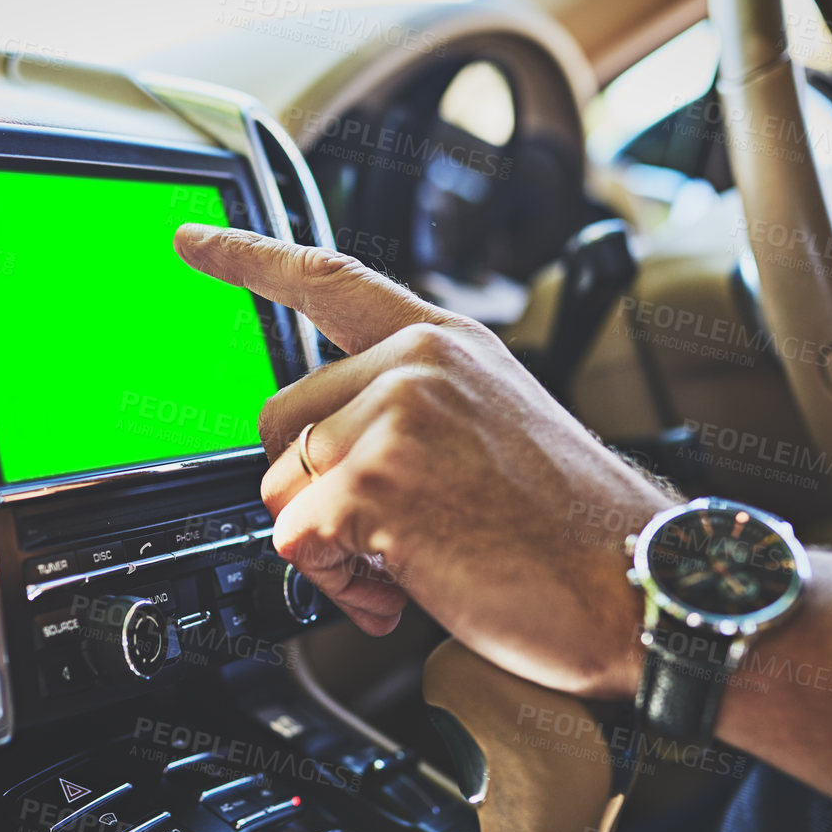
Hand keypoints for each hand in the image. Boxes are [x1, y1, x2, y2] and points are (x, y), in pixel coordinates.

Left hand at [174, 225, 673, 699]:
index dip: (249, 258)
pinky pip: (298, 540)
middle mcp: (416, 365)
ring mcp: (396, 417)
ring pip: (282, 488)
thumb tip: (324, 455)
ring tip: (407, 567)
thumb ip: (410, 412)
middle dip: (310, 492)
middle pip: (280, 422)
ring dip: (328, 548)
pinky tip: (403, 592)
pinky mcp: (377, 482)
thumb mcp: (493, 428)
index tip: (192, 239)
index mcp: (445, 343)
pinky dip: (338, 584)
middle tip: (381, 539)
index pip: (330, 280)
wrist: (639, 581)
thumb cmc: (572, 528)